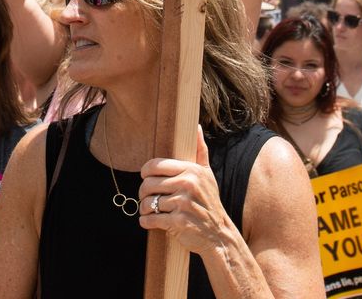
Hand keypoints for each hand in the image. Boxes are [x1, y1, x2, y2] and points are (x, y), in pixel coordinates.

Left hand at [138, 135, 233, 254]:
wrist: (219, 234)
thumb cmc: (210, 202)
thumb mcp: (207, 175)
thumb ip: (200, 151)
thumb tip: (196, 127)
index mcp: (191, 170)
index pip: (155, 165)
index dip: (145, 172)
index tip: (146, 178)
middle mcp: (187, 185)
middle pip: (147, 184)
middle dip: (143, 193)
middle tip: (145, 197)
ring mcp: (183, 204)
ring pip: (148, 203)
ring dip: (144, 209)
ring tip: (148, 210)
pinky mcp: (178, 222)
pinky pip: (151, 219)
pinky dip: (146, 221)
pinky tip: (148, 221)